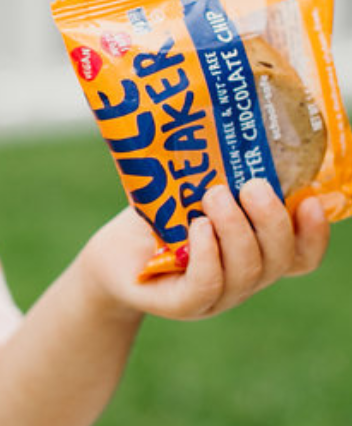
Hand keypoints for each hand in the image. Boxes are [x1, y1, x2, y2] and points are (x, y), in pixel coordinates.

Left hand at [81, 180, 329, 321]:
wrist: (111, 255)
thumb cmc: (156, 218)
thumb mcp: (189, 192)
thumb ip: (215, 174)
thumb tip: (229, 121)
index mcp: (254, 251)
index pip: (300, 254)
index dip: (314, 233)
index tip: (310, 200)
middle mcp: (243, 277)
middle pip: (279, 259)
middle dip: (272, 220)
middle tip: (252, 186)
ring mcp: (216, 297)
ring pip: (246, 271)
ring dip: (236, 229)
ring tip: (215, 195)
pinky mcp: (181, 305)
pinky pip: (207, 286)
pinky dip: (209, 254)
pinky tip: (199, 228)